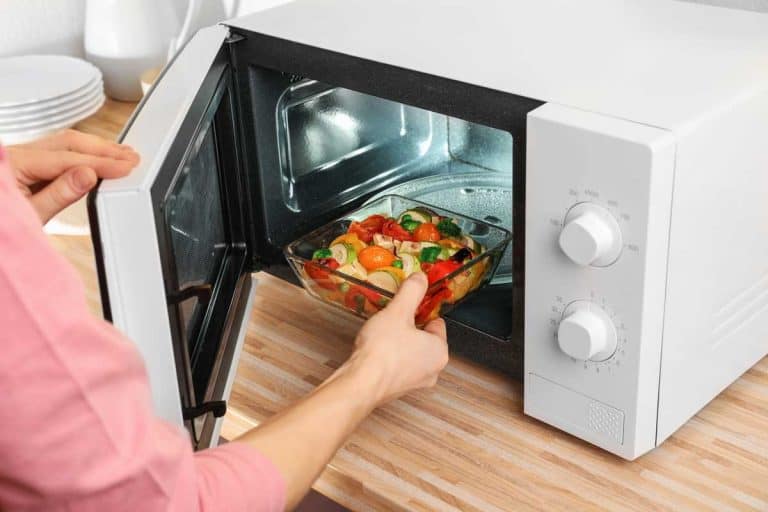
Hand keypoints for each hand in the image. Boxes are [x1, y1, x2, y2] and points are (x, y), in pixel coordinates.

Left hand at [5, 129, 139, 222]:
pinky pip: (57, 151)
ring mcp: (19, 156)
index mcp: (13, 163)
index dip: (99, 162)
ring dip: (95, 148)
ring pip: (63, 143)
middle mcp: (15, 154)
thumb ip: (58, 193)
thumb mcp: (29, 215)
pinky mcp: (24, 163)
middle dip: (102, 149)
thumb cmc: (0, 227)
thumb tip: (87, 174)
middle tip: (130, 158)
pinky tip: (97, 157)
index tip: (124, 167)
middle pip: (67, 142)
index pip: (66, 158)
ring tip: (121, 154)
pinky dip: (82, 153)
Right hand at [346, 272, 449, 405]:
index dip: (420, 312)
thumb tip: (420, 278)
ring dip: (399, 343)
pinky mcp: (398, 390)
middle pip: (424, 339)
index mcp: (440, 351)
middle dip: (409, 328)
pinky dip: (390, 358)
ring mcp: (416, 383)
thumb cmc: (383, 349)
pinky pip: (399, 367)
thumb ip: (412, 292)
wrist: (361, 383)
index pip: (437, 323)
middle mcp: (433, 370)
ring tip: (382, 334)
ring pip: (411, 353)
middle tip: (392, 319)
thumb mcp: (398, 311)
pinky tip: (376, 352)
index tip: (406, 307)